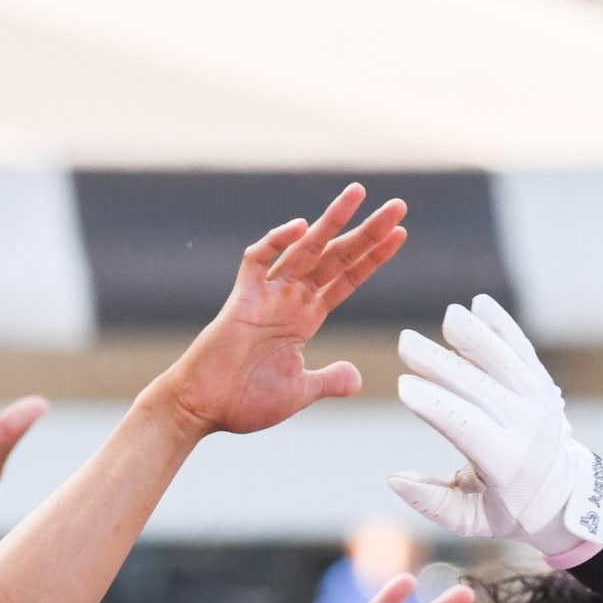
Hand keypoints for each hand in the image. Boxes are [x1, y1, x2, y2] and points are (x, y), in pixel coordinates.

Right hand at [153, 185, 406, 439]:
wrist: (203, 409)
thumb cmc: (243, 402)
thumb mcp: (299, 392)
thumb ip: (327, 380)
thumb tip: (356, 378)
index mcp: (304, 319)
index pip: (346, 280)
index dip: (372, 258)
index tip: (399, 235)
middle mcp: (289, 300)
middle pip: (335, 257)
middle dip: (366, 232)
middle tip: (398, 206)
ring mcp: (265, 296)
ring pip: (304, 248)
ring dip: (332, 221)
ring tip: (358, 193)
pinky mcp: (240, 299)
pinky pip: (258, 260)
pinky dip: (276, 241)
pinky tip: (301, 226)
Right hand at [388, 295, 602, 560]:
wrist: (564, 496)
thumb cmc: (506, 510)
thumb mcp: (470, 521)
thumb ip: (433, 503)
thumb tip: (393, 479)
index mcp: (508, 465)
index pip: (468, 428)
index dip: (435, 405)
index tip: (403, 386)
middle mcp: (529, 430)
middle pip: (481, 389)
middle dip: (441, 364)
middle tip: (406, 342)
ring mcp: (541, 403)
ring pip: (505, 363)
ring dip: (476, 336)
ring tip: (449, 317)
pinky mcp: (543, 385)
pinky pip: (522, 351)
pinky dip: (502, 327)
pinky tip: (479, 305)